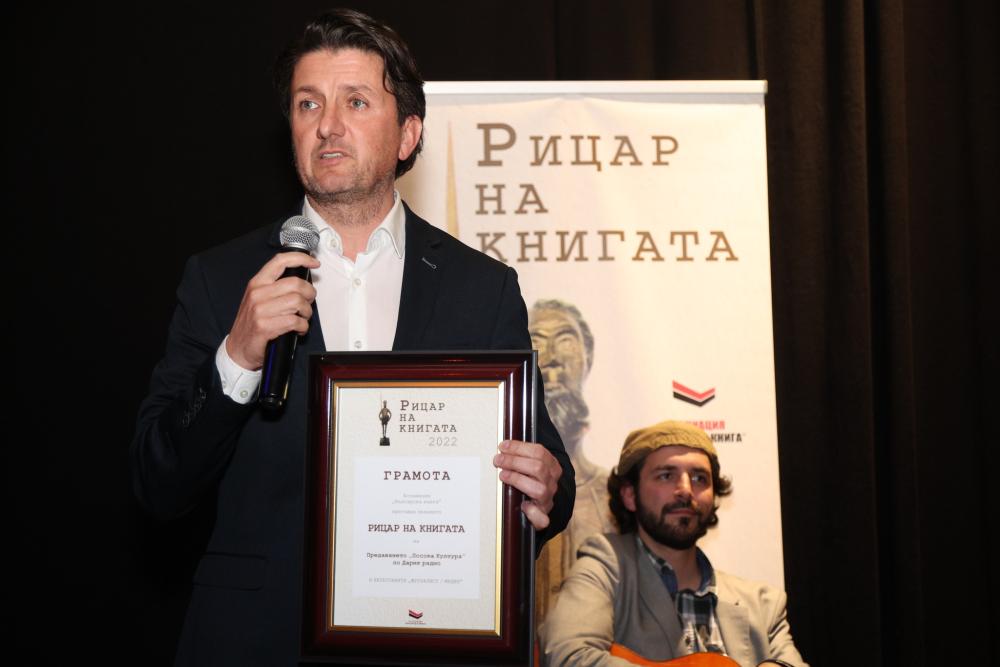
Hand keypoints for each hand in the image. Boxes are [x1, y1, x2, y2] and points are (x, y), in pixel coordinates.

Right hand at [225, 251, 319, 369]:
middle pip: (296, 284)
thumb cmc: (251, 324)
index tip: (314, 263)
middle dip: (309, 294)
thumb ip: (276, 287)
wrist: (237, 349)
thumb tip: (301, 280)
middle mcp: (257, 294)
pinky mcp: (265, 327)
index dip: (301, 259)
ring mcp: (260, 310)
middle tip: (308, 302)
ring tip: (302, 318)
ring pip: (298, 302)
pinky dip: (303, 327)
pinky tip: (298, 329)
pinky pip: (295, 321)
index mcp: (257, 283)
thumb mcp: (258, 299)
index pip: (280, 261)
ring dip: (307, 312)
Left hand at [493, 440, 561, 529]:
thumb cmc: (531, 480)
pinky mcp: (542, 516)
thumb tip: (503, 446)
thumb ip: (521, 455)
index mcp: (552, 466)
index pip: (539, 452)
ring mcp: (548, 499)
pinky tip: (523, 506)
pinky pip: (542, 518)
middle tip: (498, 460)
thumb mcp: (531, 464)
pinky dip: (532, 512)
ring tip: (503, 475)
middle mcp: (552, 482)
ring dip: (518, 480)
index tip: (502, 446)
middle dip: (514, 462)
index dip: (519, 448)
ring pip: (538, 489)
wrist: (540, 504)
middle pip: (538, 468)